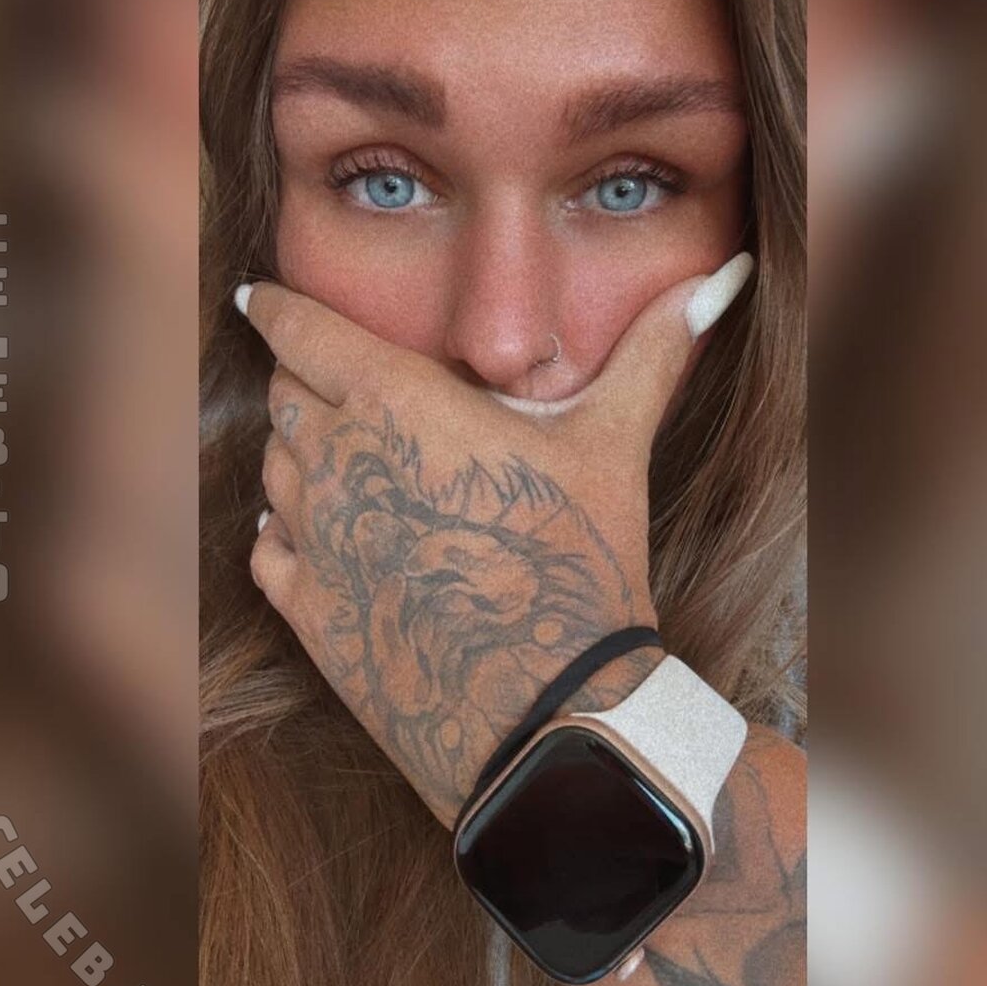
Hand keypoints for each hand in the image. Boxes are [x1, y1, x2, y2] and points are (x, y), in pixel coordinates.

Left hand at [243, 256, 750, 825]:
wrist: (547, 707)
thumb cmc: (580, 560)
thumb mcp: (614, 443)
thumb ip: (653, 351)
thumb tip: (725, 278)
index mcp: (395, 403)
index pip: (302, 330)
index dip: (277, 308)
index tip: (261, 299)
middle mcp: (338, 463)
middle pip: (284, 396)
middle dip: (301, 381)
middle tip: (334, 387)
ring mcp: (314, 542)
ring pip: (271, 470)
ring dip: (297, 456)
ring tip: (340, 461)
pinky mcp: (308, 612)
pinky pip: (266, 548)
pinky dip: (282, 530)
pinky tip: (311, 531)